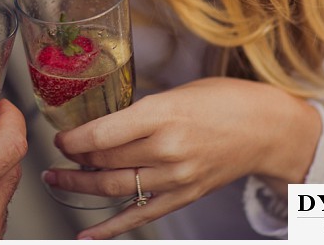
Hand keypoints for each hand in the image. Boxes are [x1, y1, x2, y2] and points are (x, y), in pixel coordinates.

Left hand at [46, 77, 320, 238]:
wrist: (266, 129)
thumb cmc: (223, 101)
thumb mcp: (175, 92)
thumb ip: (139, 110)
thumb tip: (101, 123)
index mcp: (161, 114)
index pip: (101, 135)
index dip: (72, 139)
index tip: (59, 137)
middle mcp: (166, 149)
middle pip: (103, 160)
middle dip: (73, 158)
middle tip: (57, 154)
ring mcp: (175, 178)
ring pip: (114, 187)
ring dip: (79, 185)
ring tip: (56, 179)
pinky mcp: (183, 196)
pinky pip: (139, 215)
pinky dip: (110, 228)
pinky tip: (87, 235)